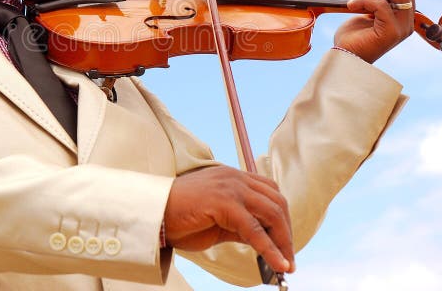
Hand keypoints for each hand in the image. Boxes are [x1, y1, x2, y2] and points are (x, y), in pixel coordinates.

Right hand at [164, 165, 293, 273]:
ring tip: (285, 264)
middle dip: (287, 233)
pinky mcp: (224, 202)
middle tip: (289, 258)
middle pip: (277, 203)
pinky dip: (270, 248)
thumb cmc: (180, 218)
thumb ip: (242, 226)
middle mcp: (235, 178)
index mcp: (234, 177)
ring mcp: (231, 187)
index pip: (271, 194)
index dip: (283, 219)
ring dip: (283, 241)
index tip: (286, 244)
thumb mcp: (218, 223)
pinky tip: (278, 264)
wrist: (153, 214)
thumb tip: (265, 242)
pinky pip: (254, 229)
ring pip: (271, 213)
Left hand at [335, 0, 414, 63]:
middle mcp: (405, 24)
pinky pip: (382, 5)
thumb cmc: (352, 39)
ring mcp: (401, 29)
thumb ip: (376, 2)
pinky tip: (351, 6)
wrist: (343, 57)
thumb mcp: (366, 14)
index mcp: (401, 20)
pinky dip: (364, 1)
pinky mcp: (391, 32)